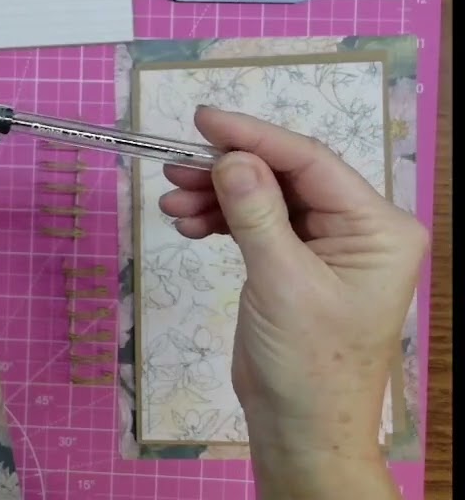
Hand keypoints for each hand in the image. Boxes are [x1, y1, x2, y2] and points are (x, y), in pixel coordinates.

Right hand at [160, 107, 425, 495]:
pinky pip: (256, 224)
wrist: (301, 428)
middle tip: (173, 167)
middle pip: (284, 176)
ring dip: (216, 196)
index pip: (311, 163)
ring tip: (171, 202)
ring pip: (264, 198)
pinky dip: (220, 220)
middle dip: (227, 171)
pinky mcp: (296, 264)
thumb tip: (230, 157)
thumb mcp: (281, 282)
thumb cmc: (308, 364)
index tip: (204, 119)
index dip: (254, 137)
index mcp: (377, 228)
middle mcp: (358, 229)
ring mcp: (326, 246)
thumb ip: (256, 213)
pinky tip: (187, 224)